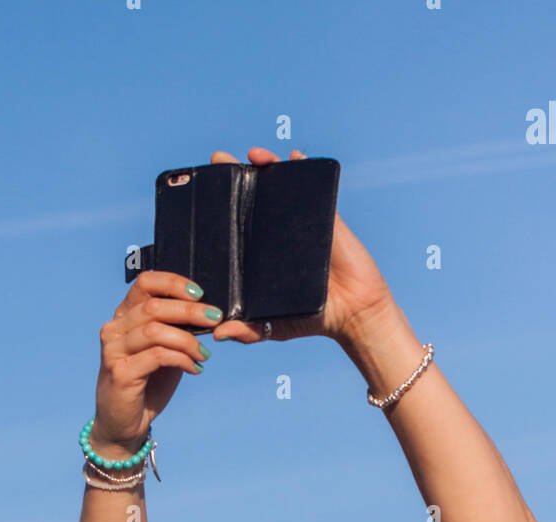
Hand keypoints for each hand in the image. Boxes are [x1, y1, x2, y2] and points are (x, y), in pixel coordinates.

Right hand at [89, 271, 219, 454]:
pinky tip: (195, 369)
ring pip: (156, 331)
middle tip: (215, 318)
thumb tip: (208, 314)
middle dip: (190, 311)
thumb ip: (177, 331)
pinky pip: (157, 356)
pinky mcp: (120, 372)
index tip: (200, 294)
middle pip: (154, 306)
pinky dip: (182, 359)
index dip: (173, 283)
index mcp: (124, 317)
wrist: (124, 423)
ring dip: (188, 340)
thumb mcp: (165, 351)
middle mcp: (114, 329)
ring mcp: (113, 350)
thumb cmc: (147, 385)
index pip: (145, 283)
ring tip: (204, 354)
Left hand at [207, 146, 395, 346]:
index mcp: (261, 254)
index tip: (201, 192)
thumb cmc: (313, 319)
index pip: (236, 224)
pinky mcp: (326, 218)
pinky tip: (293, 156)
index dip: (220, 206)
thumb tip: (217, 334)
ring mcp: (301, 223)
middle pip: (254, 197)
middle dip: (236, 176)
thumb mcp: (273, 327)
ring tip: (252, 154)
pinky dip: (304, 167)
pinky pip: (315, 187)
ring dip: (267, 165)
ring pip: (281, 186)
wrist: (353, 314)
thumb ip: (247, 331)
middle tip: (218, 159)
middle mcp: (277, 234)